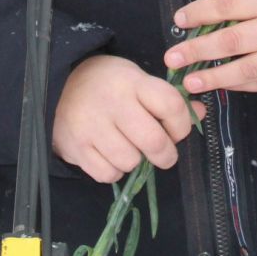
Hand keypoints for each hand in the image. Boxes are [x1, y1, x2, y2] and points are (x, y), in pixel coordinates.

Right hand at [52, 55, 202, 183]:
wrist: (57, 85)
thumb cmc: (107, 84)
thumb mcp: (137, 81)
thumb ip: (167, 98)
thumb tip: (200, 114)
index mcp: (132, 82)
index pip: (171, 105)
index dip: (182, 125)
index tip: (177, 130)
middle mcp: (112, 103)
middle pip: (154, 142)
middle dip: (165, 154)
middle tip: (162, 152)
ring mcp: (91, 127)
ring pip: (131, 162)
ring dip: (135, 161)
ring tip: (128, 147)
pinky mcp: (76, 148)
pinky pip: (108, 174)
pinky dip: (113, 170)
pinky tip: (109, 154)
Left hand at [165, 0, 256, 94]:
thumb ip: (234, 7)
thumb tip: (191, 22)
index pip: (229, 4)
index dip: (201, 12)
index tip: (179, 20)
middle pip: (233, 40)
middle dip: (198, 50)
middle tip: (172, 58)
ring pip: (246, 69)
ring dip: (213, 76)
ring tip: (189, 82)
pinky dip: (235, 86)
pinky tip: (216, 85)